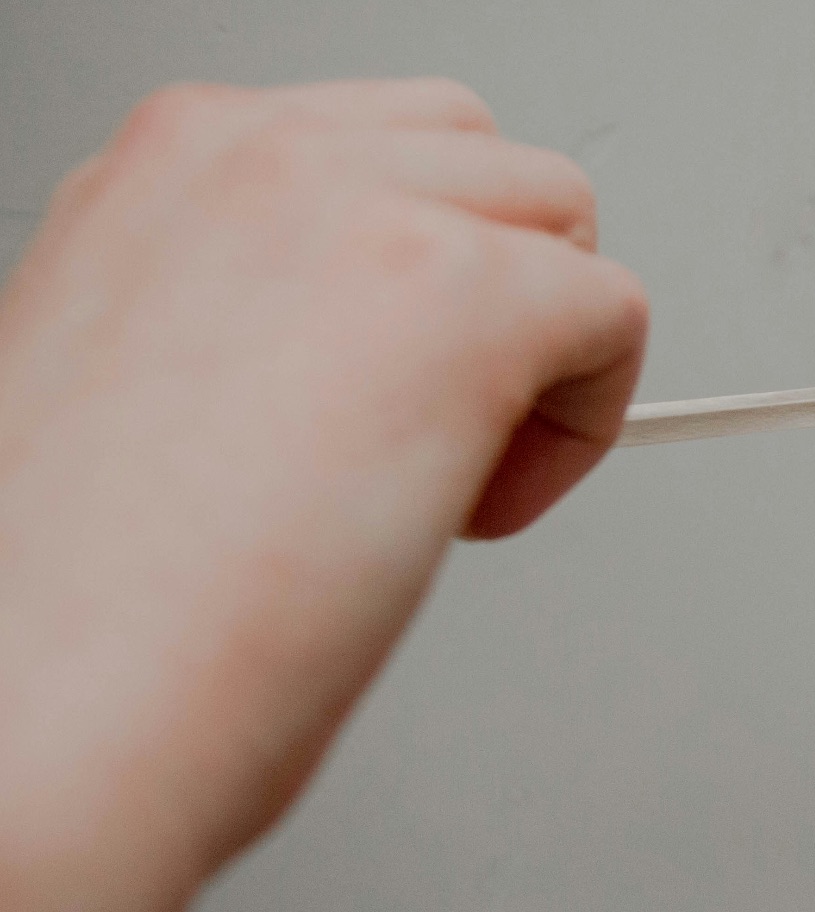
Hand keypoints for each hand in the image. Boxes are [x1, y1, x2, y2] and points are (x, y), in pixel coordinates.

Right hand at [0, 80, 645, 911]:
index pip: (378, 155)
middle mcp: (253, 156)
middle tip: (435, 433)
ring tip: (446, 480)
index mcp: (167, 170)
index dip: (411, 283)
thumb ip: (258, 314)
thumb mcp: (145, 377)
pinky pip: (616, 317)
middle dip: (497, 290)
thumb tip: (363, 347)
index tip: (381, 387)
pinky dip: (584, 431)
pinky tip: (478, 514)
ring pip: (561, 227)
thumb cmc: (78, 604)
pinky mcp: (460, 296)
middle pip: (487, 165)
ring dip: (542, 354)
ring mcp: (359, 210)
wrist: (42, 712)